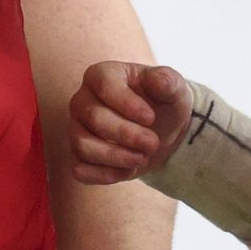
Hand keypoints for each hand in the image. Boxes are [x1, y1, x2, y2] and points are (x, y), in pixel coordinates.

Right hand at [67, 60, 190, 184]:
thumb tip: (160, 80)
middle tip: (153, 143)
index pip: (104, 86)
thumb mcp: (173, 90)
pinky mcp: (78, 156)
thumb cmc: (162, 104)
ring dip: (118, 156)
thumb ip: (168, 81)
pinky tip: (128, 169)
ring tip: (142, 156)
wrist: (161, 132)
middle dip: (128, 135)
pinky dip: (106, 174)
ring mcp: (77, 128)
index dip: (128, 104)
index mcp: (100, 75)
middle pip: (94, 118)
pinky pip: (80, 169)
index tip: (151, 118)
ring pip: (83, 145)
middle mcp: (82, 100)